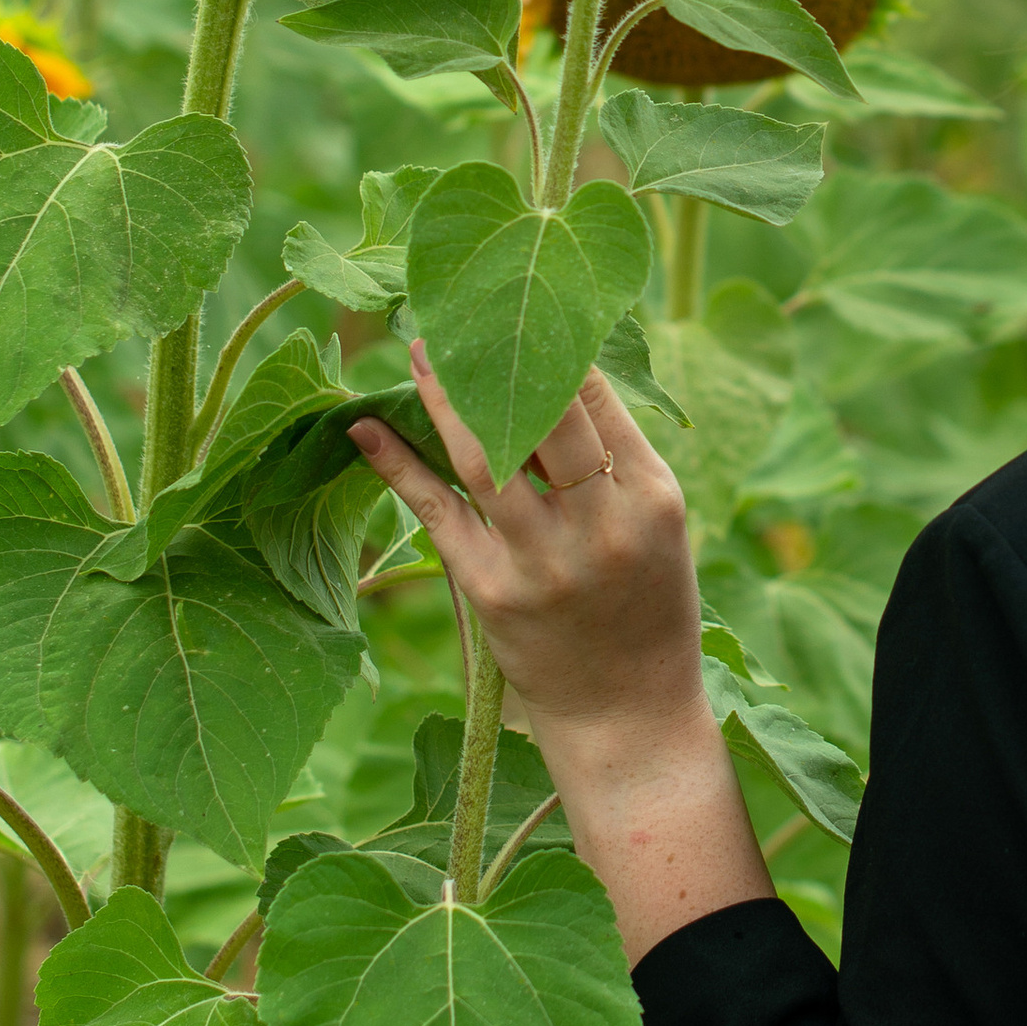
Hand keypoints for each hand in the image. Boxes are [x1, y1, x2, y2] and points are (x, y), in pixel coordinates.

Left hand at [347, 342, 772, 959]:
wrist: (629, 722)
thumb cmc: (648, 613)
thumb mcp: (659, 531)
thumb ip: (618, 462)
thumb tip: (559, 374)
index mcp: (652, 499)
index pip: (598, 400)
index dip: (556, 347)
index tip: (522, 304)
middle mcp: (599, 524)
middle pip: (543, 414)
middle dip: (500, 353)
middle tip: (461, 307)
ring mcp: (541, 560)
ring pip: (483, 454)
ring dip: (442, 394)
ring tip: (415, 348)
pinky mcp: (490, 593)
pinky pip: (436, 514)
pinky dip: (397, 466)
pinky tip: (367, 428)